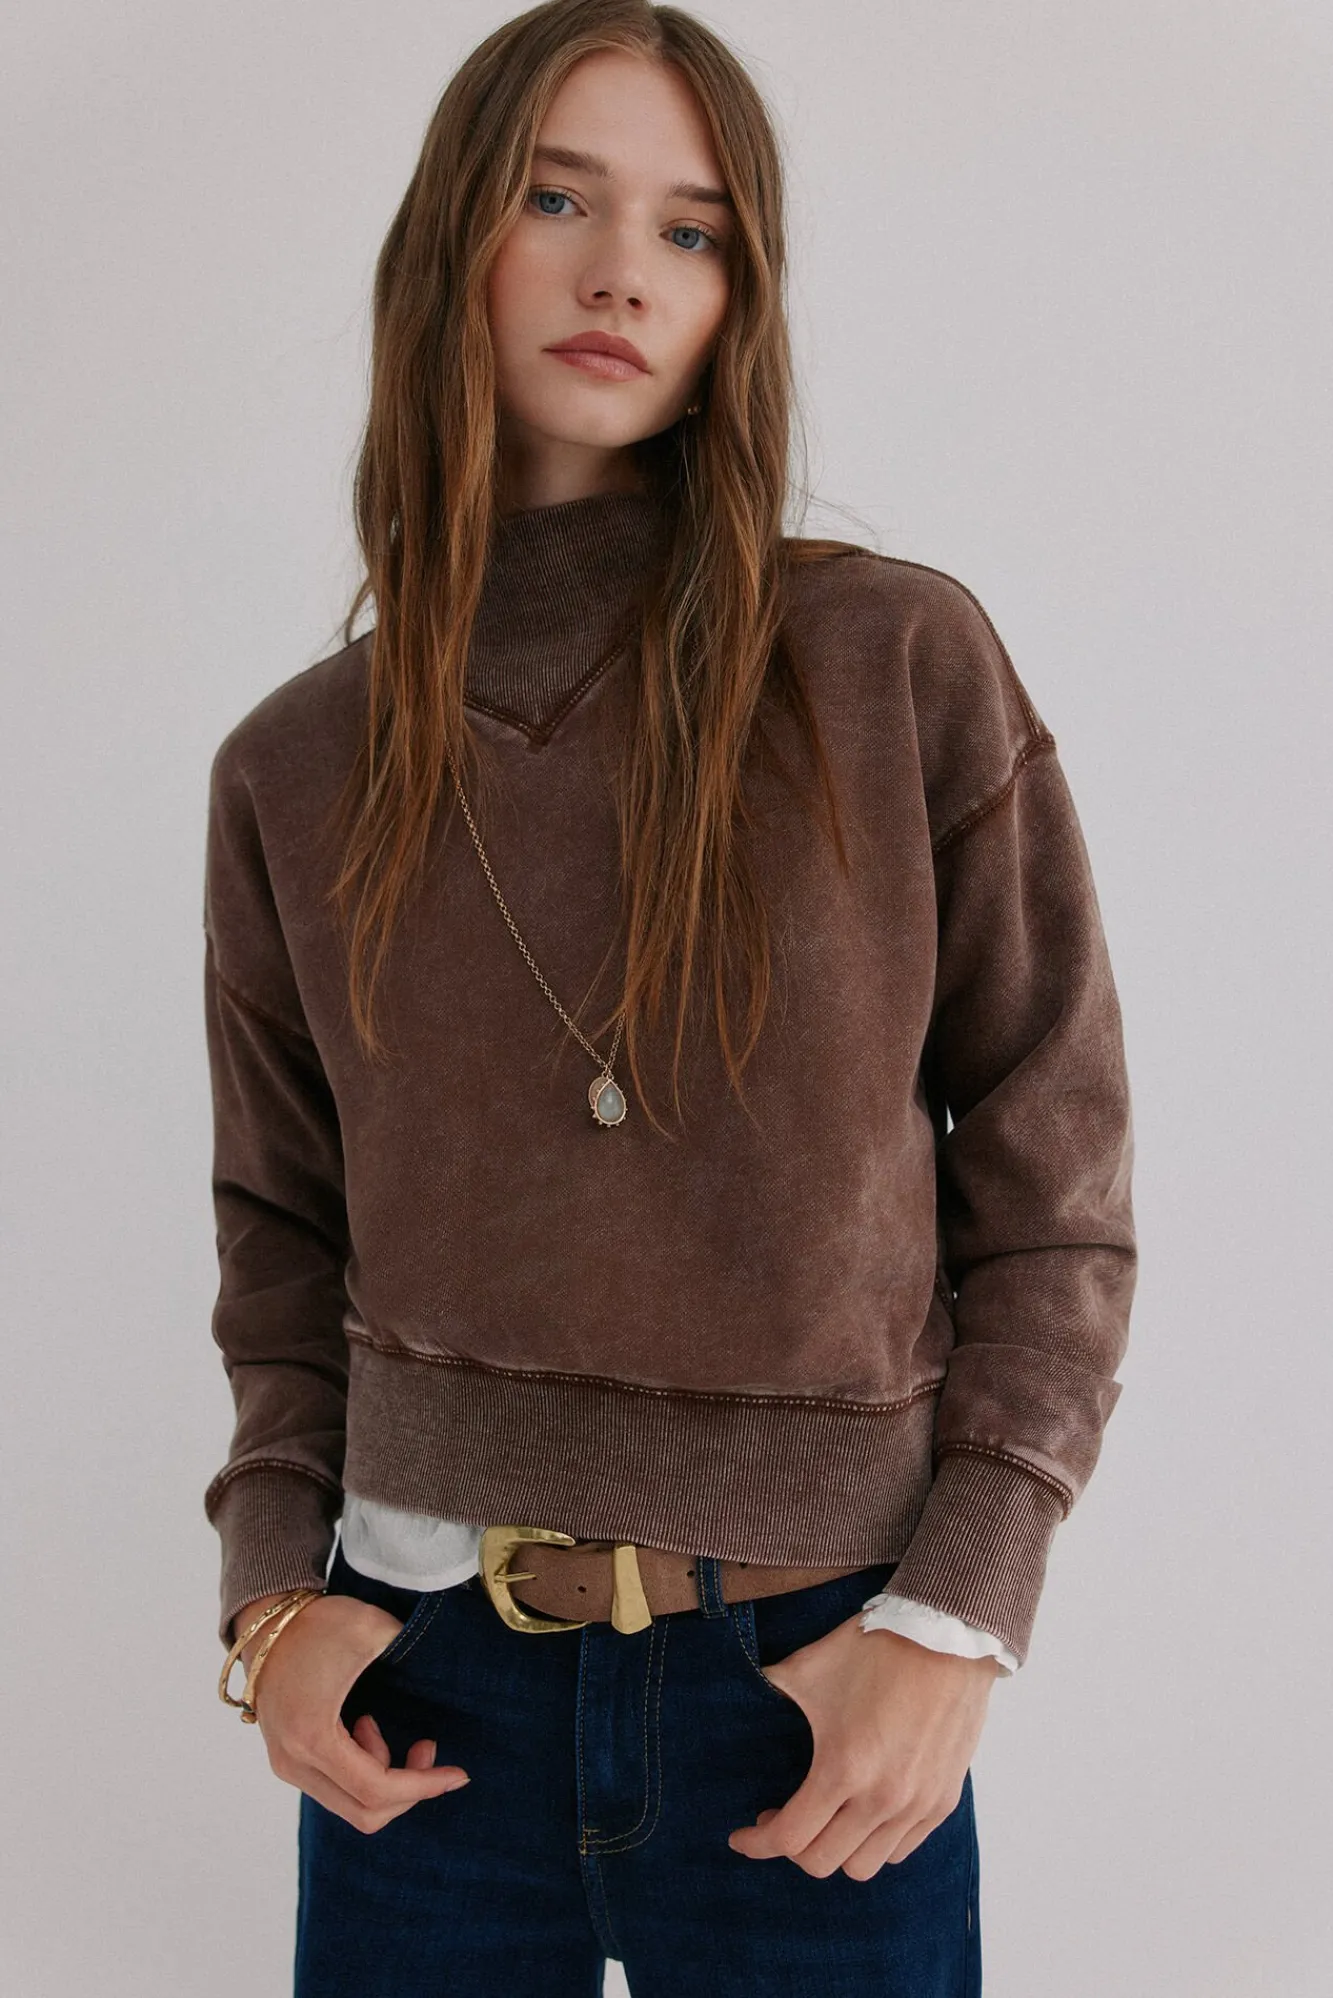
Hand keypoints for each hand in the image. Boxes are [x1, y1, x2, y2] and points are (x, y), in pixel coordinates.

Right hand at [231, 1590, 469, 1833]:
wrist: (266, 1621)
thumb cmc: (317, 1624)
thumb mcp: (372, 1630)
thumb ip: (412, 1652)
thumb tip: (447, 1676)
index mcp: (312, 1737)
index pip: (376, 1789)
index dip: (423, 1786)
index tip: (458, 1774)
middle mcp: (293, 1762)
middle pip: (365, 1811)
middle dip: (408, 1787)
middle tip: (426, 1745)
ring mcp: (287, 1766)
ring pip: (350, 1803)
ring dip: (383, 1775)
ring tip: (378, 1723)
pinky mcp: (287, 1762)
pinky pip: (336, 1789)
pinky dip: (363, 1770)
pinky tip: (364, 1729)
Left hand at [727, 1613, 997, 1879]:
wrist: (946, 1635)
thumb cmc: (876, 1648)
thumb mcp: (809, 1667)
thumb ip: (772, 1689)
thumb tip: (743, 1691)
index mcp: (843, 1768)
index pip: (790, 1839)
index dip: (757, 1844)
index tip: (742, 1836)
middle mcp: (881, 1798)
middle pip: (822, 1862)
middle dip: (792, 1846)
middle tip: (782, 1816)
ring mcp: (916, 1804)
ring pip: (863, 1866)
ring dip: (835, 1850)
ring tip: (825, 1817)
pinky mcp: (943, 1800)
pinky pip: (901, 1849)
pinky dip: (875, 1843)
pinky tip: (862, 1814)